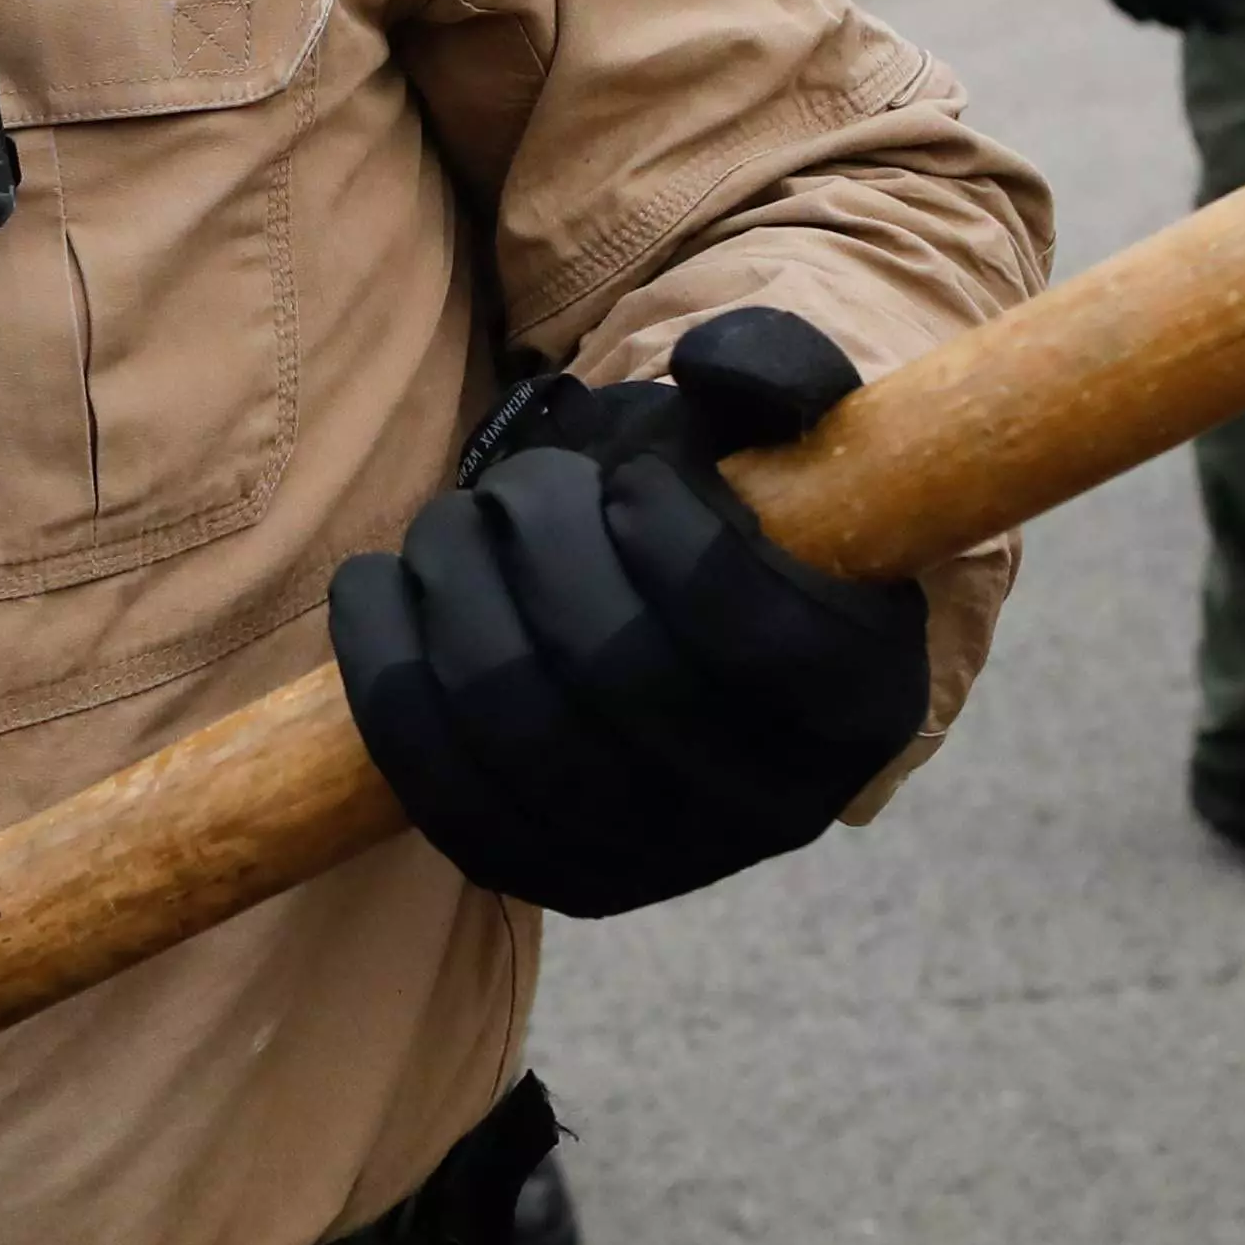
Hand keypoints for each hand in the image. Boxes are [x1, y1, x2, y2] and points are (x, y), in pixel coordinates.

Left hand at [330, 311, 928, 918]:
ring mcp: (663, 862)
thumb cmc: (731, 503)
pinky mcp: (553, 878)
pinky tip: (381, 589)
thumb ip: (774, 366)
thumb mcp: (777, 421)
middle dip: (538, 545)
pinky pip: (441, 792)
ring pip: (514, 732)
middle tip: (514, 489)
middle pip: (616, 673)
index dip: (676, 536)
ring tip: (454, 527)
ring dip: (453, 595)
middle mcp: (777, 807)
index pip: (756, 632)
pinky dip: (387, 674)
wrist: (679, 613)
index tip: (635, 476)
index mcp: (863, 696)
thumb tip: (714, 368)